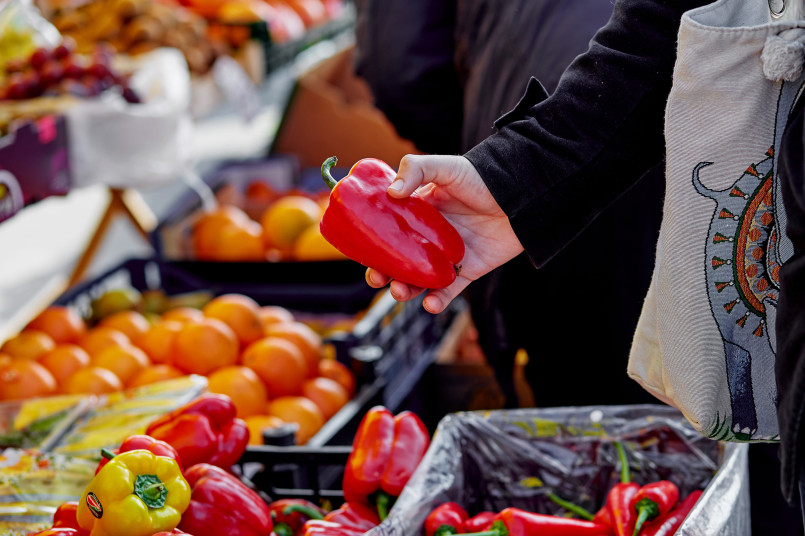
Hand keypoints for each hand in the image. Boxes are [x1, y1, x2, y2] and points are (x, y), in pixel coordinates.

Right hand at [366, 154, 523, 312]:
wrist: (521, 194)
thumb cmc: (481, 176)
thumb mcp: (446, 166)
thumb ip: (416, 170)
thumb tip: (391, 192)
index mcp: (417, 215)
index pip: (388, 233)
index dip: (373, 245)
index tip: (361, 254)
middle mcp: (428, 238)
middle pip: (399, 262)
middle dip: (385, 274)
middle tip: (379, 278)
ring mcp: (447, 256)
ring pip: (419, 281)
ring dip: (406, 291)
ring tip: (400, 292)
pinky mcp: (468, 271)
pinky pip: (448, 292)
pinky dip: (438, 301)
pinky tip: (430, 303)